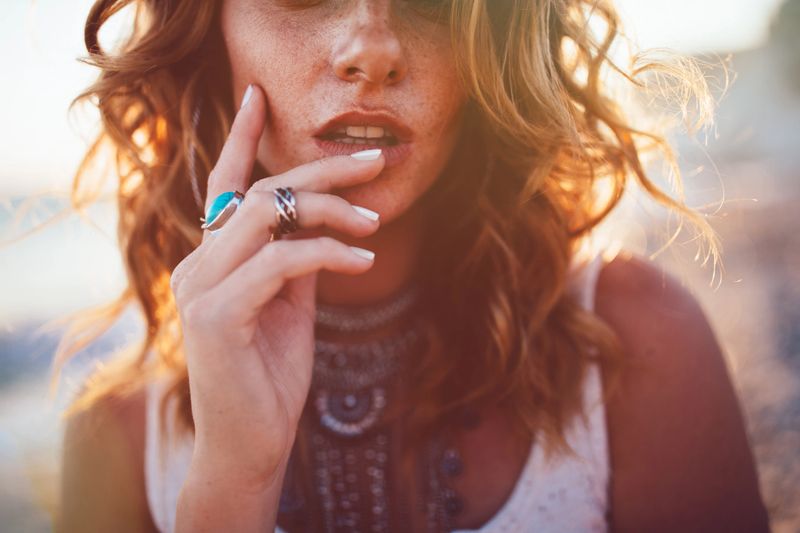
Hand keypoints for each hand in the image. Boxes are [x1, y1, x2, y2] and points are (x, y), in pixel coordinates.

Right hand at [169, 84, 384, 488]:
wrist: (249, 443)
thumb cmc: (270, 375)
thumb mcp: (289, 306)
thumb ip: (294, 260)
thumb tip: (322, 221)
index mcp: (212, 260)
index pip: (224, 186)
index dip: (241, 138)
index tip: (256, 94)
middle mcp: (196, 265)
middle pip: (260, 193)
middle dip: (322, 171)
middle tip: (375, 159)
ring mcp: (200, 288)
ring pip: (268, 217)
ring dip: (331, 210)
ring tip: (377, 219)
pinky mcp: (216, 314)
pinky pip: (281, 262)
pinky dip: (328, 252)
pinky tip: (363, 258)